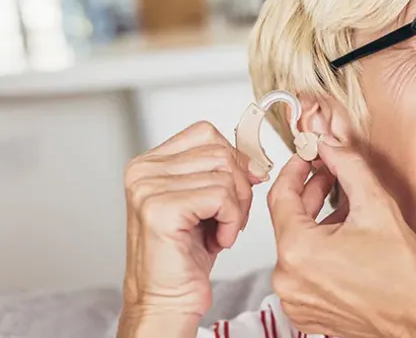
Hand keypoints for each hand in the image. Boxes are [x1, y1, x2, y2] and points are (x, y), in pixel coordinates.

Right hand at [117, 121, 263, 334]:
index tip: (240, 186)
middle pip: (220, 152)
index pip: (206, 133)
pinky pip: (222, 196)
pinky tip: (217, 241)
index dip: (234, 158)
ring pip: (225, 174)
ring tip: (220, 232)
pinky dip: (231, 222)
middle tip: (229, 219)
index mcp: (150, 163)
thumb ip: (221, 172)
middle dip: (239, 188)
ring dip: (237, 208)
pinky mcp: (161, 208)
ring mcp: (148, 188)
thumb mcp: (205, 203)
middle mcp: (142, 170)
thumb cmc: (185, 257)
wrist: (166, 301)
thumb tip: (255, 160)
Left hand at [269, 136, 415, 337]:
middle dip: (310, 193)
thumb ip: (348, 167)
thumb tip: (330, 145)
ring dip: (316, 221)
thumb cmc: (404, 278)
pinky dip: (318, 249)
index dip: (295, 169)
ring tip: (345, 207)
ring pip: (296, 244)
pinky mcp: (304, 310)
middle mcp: (288, 279)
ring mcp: (294, 298)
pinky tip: (344, 237)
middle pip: (288, 220)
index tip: (307, 157)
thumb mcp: (377, 206)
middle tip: (331, 174)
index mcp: (297, 251)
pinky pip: (302, 269)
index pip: (280, 196)